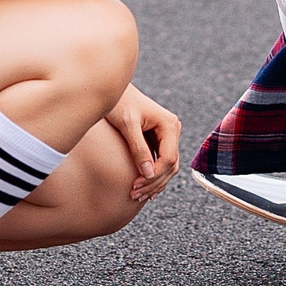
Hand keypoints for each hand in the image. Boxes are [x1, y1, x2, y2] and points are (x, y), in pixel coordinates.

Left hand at [105, 88, 180, 203]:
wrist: (113, 90)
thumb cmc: (119, 103)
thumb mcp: (127, 125)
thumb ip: (138, 148)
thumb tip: (148, 174)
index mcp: (169, 125)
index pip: (168, 159)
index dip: (154, 176)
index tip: (136, 185)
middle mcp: (173, 130)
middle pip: (170, 166)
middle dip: (154, 183)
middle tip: (134, 195)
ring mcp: (168, 135)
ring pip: (168, 167)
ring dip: (154, 183)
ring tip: (136, 195)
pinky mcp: (159, 139)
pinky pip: (161, 162)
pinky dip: (153, 176)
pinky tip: (143, 189)